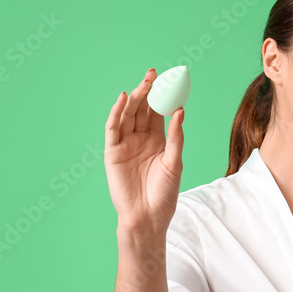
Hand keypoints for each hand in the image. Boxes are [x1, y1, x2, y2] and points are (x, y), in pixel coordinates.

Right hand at [104, 68, 184, 234]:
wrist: (148, 217)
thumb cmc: (164, 194)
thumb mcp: (174, 162)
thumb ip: (175, 137)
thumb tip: (180, 111)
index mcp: (157, 141)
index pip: (158, 113)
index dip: (162, 96)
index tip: (170, 80)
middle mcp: (140, 139)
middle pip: (142, 110)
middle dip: (148, 91)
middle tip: (154, 74)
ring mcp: (125, 144)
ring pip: (128, 115)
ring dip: (135, 98)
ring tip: (144, 83)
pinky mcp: (112, 152)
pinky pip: (113, 128)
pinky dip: (117, 112)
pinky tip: (124, 99)